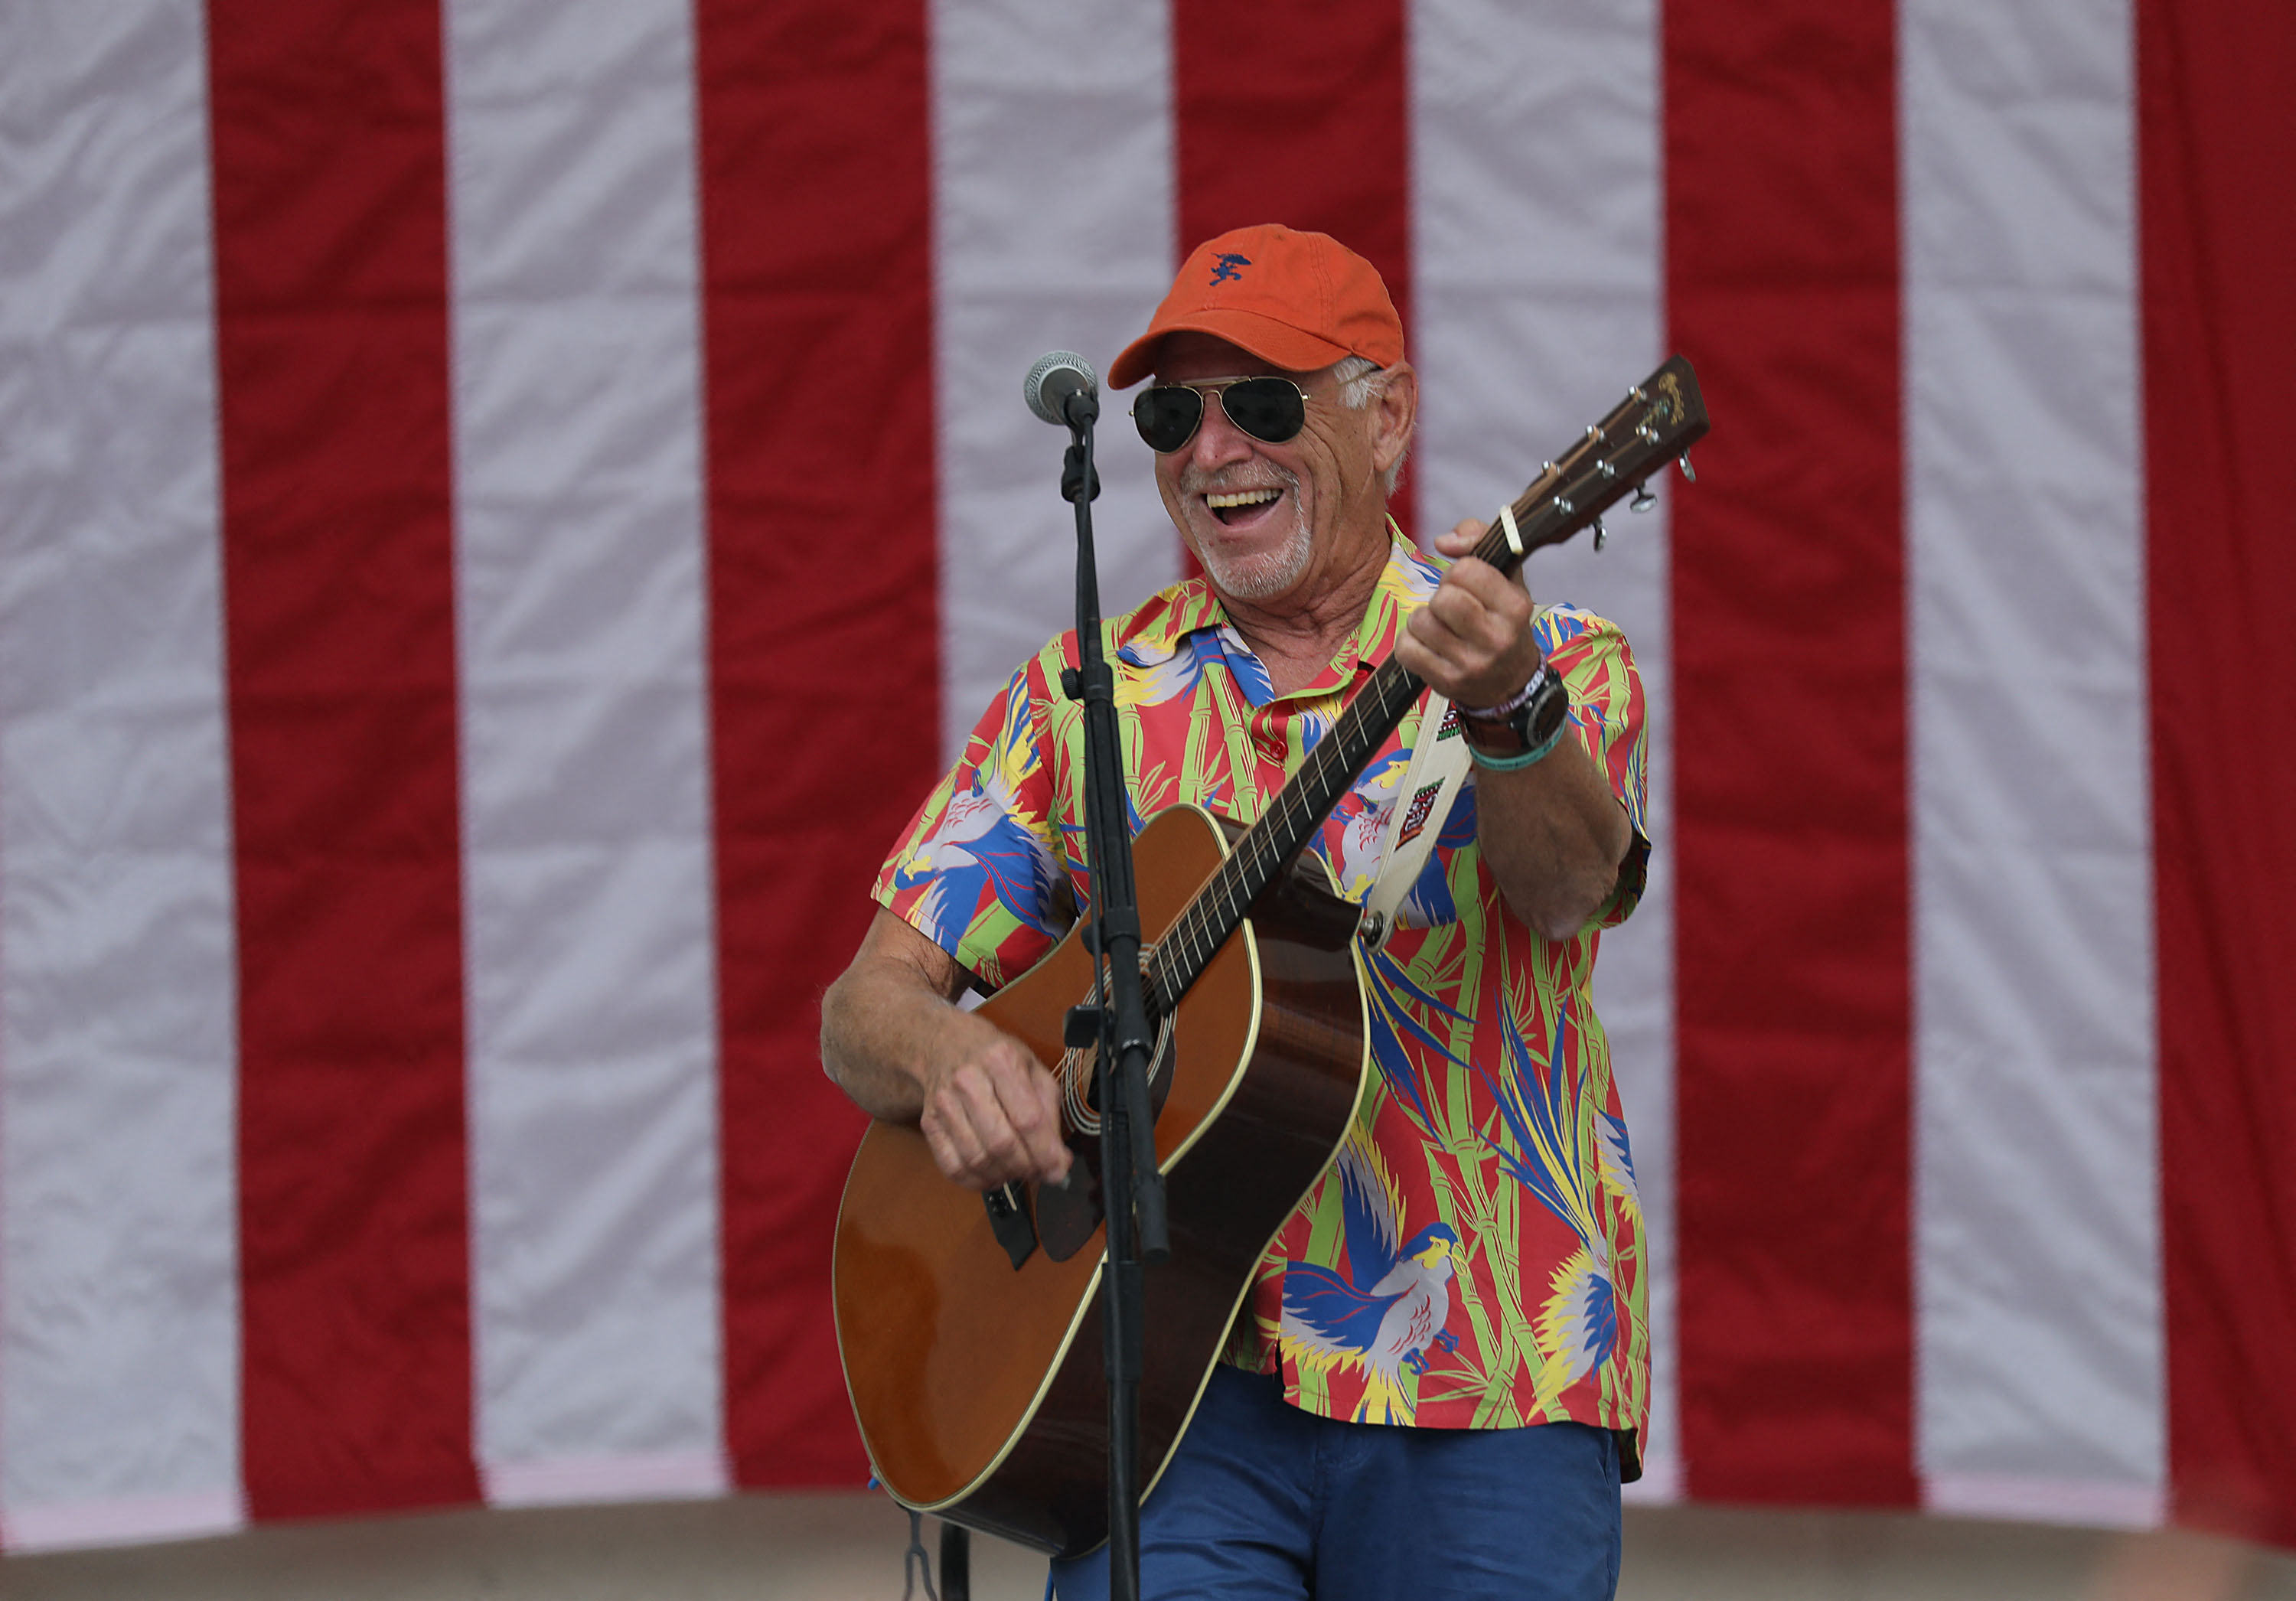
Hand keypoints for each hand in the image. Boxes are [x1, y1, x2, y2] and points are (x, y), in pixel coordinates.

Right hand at [916, 1011, 1073, 1190]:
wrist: (945, 1043)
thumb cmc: (995, 1058)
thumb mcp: (1032, 1070)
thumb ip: (1050, 1114)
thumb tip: (1058, 1162)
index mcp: (1001, 1060)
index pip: (1028, 1119)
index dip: (1046, 1152)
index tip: (1058, 1169)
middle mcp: (968, 1080)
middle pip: (1001, 1143)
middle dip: (1026, 1167)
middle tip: (1038, 1171)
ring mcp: (944, 1103)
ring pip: (976, 1159)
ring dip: (1003, 1176)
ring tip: (1016, 1169)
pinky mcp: (929, 1123)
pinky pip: (952, 1167)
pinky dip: (976, 1181)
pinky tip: (992, 1173)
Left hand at [1395, 518, 1542, 707]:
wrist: (1511, 682)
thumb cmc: (1502, 620)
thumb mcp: (1506, 576)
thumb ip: (1478, 538)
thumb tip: (1443, 541)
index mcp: (1515, 607)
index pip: (1467, 570)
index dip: (1458, 572)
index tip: (1466, 585)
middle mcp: (1497, 638)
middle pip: (1443, 599)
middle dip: (1440, 596)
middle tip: (1450, 607)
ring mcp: (1471, 665)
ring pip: (1420, 622)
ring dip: (1423, 619)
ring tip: (1439, 626)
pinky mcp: (1446, 682)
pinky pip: (1405, 649)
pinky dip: (1409, 642)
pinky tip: (1427, 644)